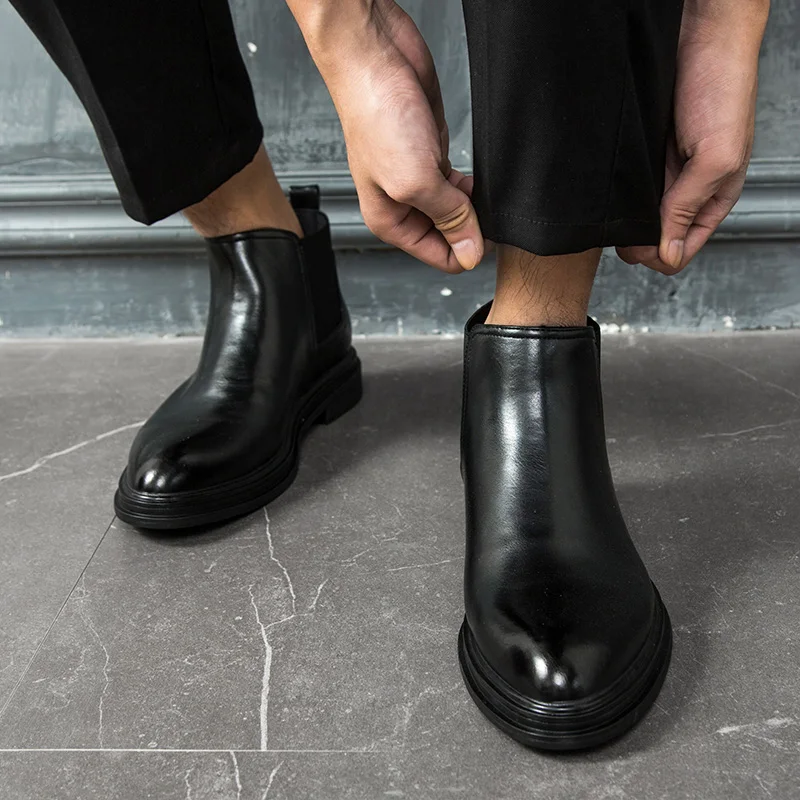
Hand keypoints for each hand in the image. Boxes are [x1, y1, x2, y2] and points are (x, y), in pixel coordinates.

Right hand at [297, 0, 484, 272]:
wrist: (376, 59)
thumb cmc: (377, 116)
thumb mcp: (415, 181)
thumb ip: (448, 218)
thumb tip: (470, 253)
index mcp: (390, 221)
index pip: (439, 256)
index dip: (467, 249)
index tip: (487, 234)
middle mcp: (403, 204)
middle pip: (450, 235)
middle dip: (471, 227)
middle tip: (487, 209)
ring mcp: (420, 179)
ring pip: (457, 210)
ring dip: (474, 205)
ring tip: (480, 190)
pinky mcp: (433, 154)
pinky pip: (459, 184)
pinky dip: (472, 184)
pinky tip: (476, 176)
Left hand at [617, 0, 768, 274]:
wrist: (702, 38)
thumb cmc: (723, 89)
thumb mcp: (715, 158)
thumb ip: (689, 207)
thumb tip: (669, 254)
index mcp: (712, 199)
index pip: (680, 250)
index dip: (655, 254)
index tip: (636, 242)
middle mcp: (687, 190)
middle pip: (654, 238)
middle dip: (635, 240)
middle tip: (620, 225)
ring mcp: (663, 173)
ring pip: (637, 216)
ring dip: (623, 218)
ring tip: (613, 207)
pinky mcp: (645, 155)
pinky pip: (626, 188)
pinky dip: (616, 194)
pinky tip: (610, 187)